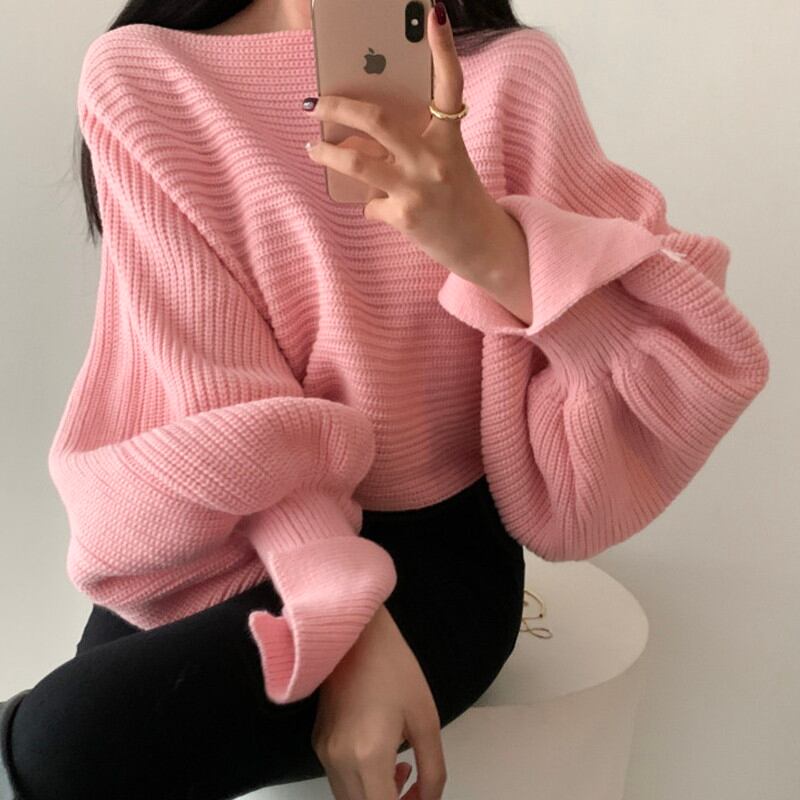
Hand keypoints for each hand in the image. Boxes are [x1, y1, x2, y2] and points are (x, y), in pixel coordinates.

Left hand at [303, 3, 516, 289]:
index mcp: (450, 138)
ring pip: (356, 163)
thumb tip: (362, 137)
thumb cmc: (459, 196)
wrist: (481, 244)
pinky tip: (379, 208)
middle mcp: (435, 159)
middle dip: (338, 107)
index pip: (451, 85)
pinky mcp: (406, 216)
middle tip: (315, 102)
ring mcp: (418, 188)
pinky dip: (369, 204)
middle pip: (378, 120)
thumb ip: (414, 144)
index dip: (444, 49)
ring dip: (326, 154)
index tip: (434, 14)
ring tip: (312, 147)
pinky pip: (369, 204)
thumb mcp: (447, 161)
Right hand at [311, 604, 446, 799]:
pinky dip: (362, 784)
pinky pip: (339, 781)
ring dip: (376, 797)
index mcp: (368, 755)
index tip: (421, 799)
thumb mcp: (426, 720)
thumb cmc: (392, 666)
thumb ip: (433, 769)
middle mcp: (339, 760)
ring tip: (403, 770)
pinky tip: (383, 757)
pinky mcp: (318, 742)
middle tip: (417, 789)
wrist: (357, 635)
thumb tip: (430, 799)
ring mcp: (324, 753)